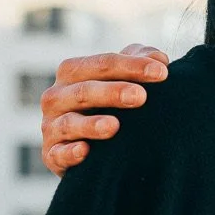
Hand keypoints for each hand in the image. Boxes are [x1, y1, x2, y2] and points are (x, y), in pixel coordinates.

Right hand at [41, 47, 167, 174]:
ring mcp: (52, 127)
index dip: (132, 66)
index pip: (102, 64)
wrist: (92, 145)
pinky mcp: (52, 155)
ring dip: (91, 125)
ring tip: (114, 126)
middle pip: (84, 91)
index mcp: (72, 72)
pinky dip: (69, 153)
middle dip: (113, 92)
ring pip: (69, 123)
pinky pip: (58, 154)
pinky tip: (85, 151)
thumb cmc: (109, 102)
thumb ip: (141, 61)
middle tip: (141, 96)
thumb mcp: (124, 77)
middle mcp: (57, 97)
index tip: (162, 73)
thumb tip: (159, 59)